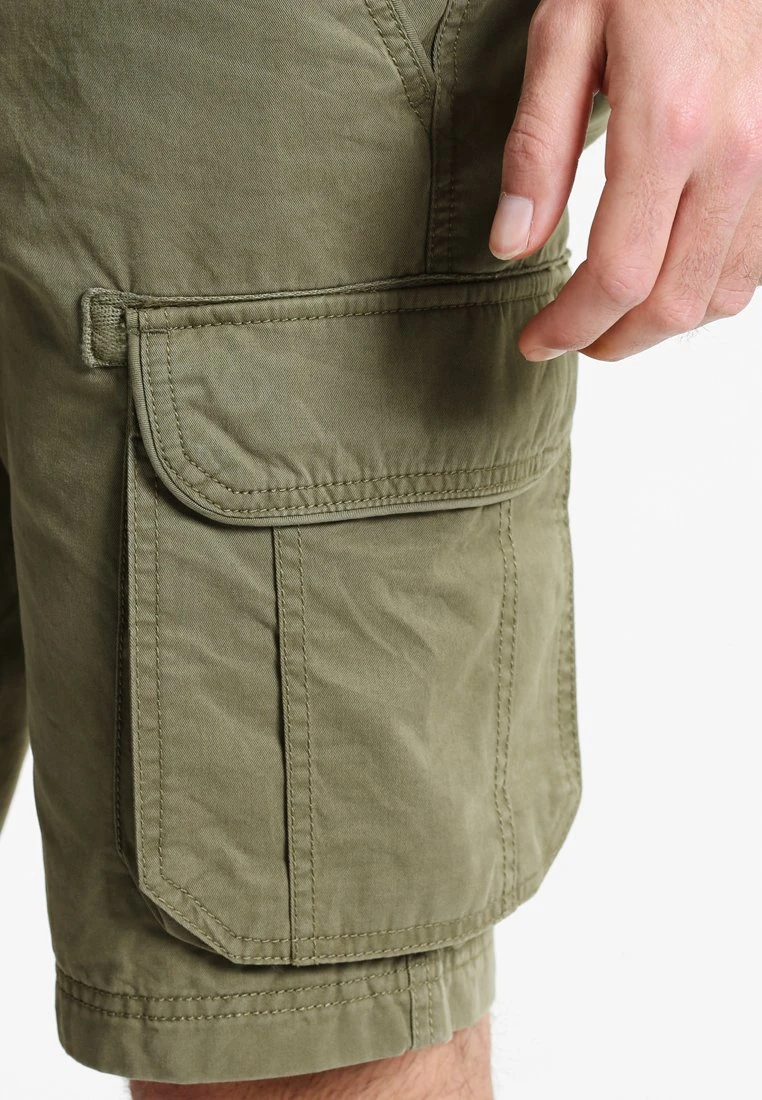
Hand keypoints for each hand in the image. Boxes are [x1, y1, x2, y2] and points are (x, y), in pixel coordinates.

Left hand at [488, 0, 761, 361]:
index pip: (618, 274)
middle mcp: (735, 155)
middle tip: (570, 339)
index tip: (536, 340)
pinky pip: (755, 262)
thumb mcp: (567, 33)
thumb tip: (511, 245)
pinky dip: (707, 289)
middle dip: (613, 340)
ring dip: (661, 324)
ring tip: (612, 315)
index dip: (571, 325)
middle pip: (674, 303)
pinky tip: (666, 277)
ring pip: (723, 295)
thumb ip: (538, 147)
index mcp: (670, 126)